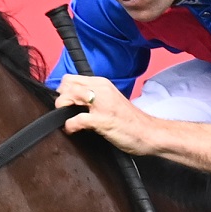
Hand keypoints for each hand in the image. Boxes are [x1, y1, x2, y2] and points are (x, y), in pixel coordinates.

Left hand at [53, 72, 210, 174]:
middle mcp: (101, 89)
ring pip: (69, 96)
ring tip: (68, 120)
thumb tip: (73, 101)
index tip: (67, 103)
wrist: (149, 133)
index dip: (64, 90)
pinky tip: (72, 130)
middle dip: (61, 98)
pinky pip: (76, 119)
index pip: (72, 78)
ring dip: (62, 109)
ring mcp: (102, 104)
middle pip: (67, 84)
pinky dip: (70, 126)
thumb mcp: (111, 101)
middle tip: (67, 112)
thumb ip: (95, 97)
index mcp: (102, 84)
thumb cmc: (130, 121)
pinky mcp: (102, 120)